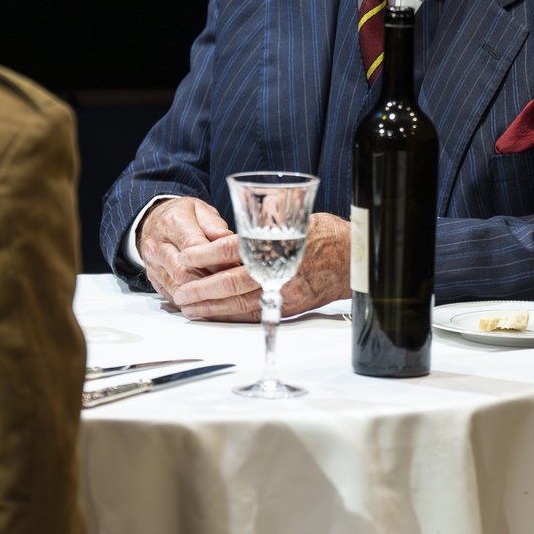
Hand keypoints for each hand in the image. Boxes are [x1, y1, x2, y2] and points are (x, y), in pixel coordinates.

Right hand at [137, 197, 236, 303]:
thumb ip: (215, 226)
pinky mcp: (153, 278)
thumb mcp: (200, 210)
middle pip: (183, 271)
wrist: (151, 221)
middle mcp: (157, 244)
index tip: (235, 267)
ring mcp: (152, 264)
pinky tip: (208, 301)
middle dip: (209, 281)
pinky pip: (172, 294)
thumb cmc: (181, 216)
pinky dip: (190, 301)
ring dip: (201, 295)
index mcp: (172, 222)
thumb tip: (230, 240)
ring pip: (177, 286)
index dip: (216, 260)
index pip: (194, 246)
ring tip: (222, 296)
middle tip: (231, 286)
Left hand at [170, 212, 350, 320]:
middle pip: (231, 282)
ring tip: (189, 307)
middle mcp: (279, 272)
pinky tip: (214, 315)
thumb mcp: (294, 218)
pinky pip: (254, 313)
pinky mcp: (287, 306)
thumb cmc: (324, 235)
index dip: (206, 253)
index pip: (234, 249)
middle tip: (180, 291)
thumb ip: (265, 222)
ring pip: (240, 304)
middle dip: (202, 289)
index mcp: (278, 246)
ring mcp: (283, 292)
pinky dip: (230, 315)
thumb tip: (237, 220)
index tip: (187, 255)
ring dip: (211, 307)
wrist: (353, 260)